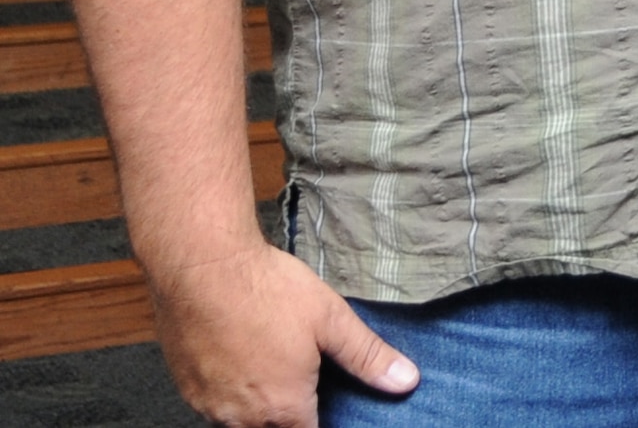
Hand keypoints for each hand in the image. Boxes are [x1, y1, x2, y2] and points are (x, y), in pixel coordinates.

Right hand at [149, 239, 416, 426]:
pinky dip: (232, 393)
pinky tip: (242, 360)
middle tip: (304, 380)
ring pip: (240, 423)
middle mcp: (242, 419)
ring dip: (259, 406)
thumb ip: (367, 356)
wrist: (201, 268)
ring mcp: (208, 406)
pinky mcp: (186, 388)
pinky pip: (214, 406)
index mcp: (283, 407)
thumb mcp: (331, 318)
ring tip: (274, 369)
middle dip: (291, 416)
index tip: (327, 400)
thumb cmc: (269, 291)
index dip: (324, 421)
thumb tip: (407, 382)